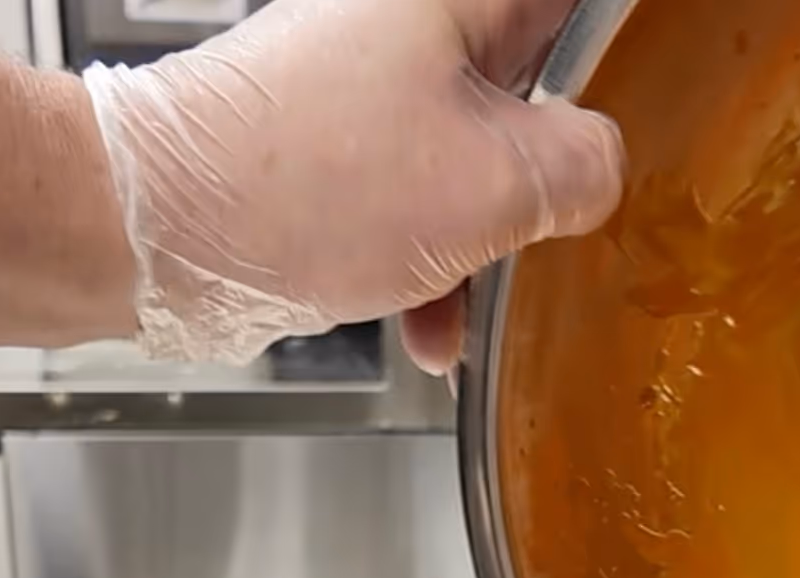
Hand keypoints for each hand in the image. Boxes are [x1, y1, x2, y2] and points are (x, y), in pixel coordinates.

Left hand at [82, 0, 622, 369]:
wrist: (160, 231)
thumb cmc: (306, 183)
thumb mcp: (498, 184)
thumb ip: (584, 168)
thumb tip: (601, 169)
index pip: (571, 11)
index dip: (613, 61)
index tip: (638, 108)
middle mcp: (403, 20)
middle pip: (526, 87)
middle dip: (546, 175)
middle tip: (557, 224)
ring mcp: (356, 79)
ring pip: (467, 155)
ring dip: (482, 241)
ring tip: (467, 299)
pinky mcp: (321, 143)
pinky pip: (407, 196)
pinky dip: (426, 261)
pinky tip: (424, 324)